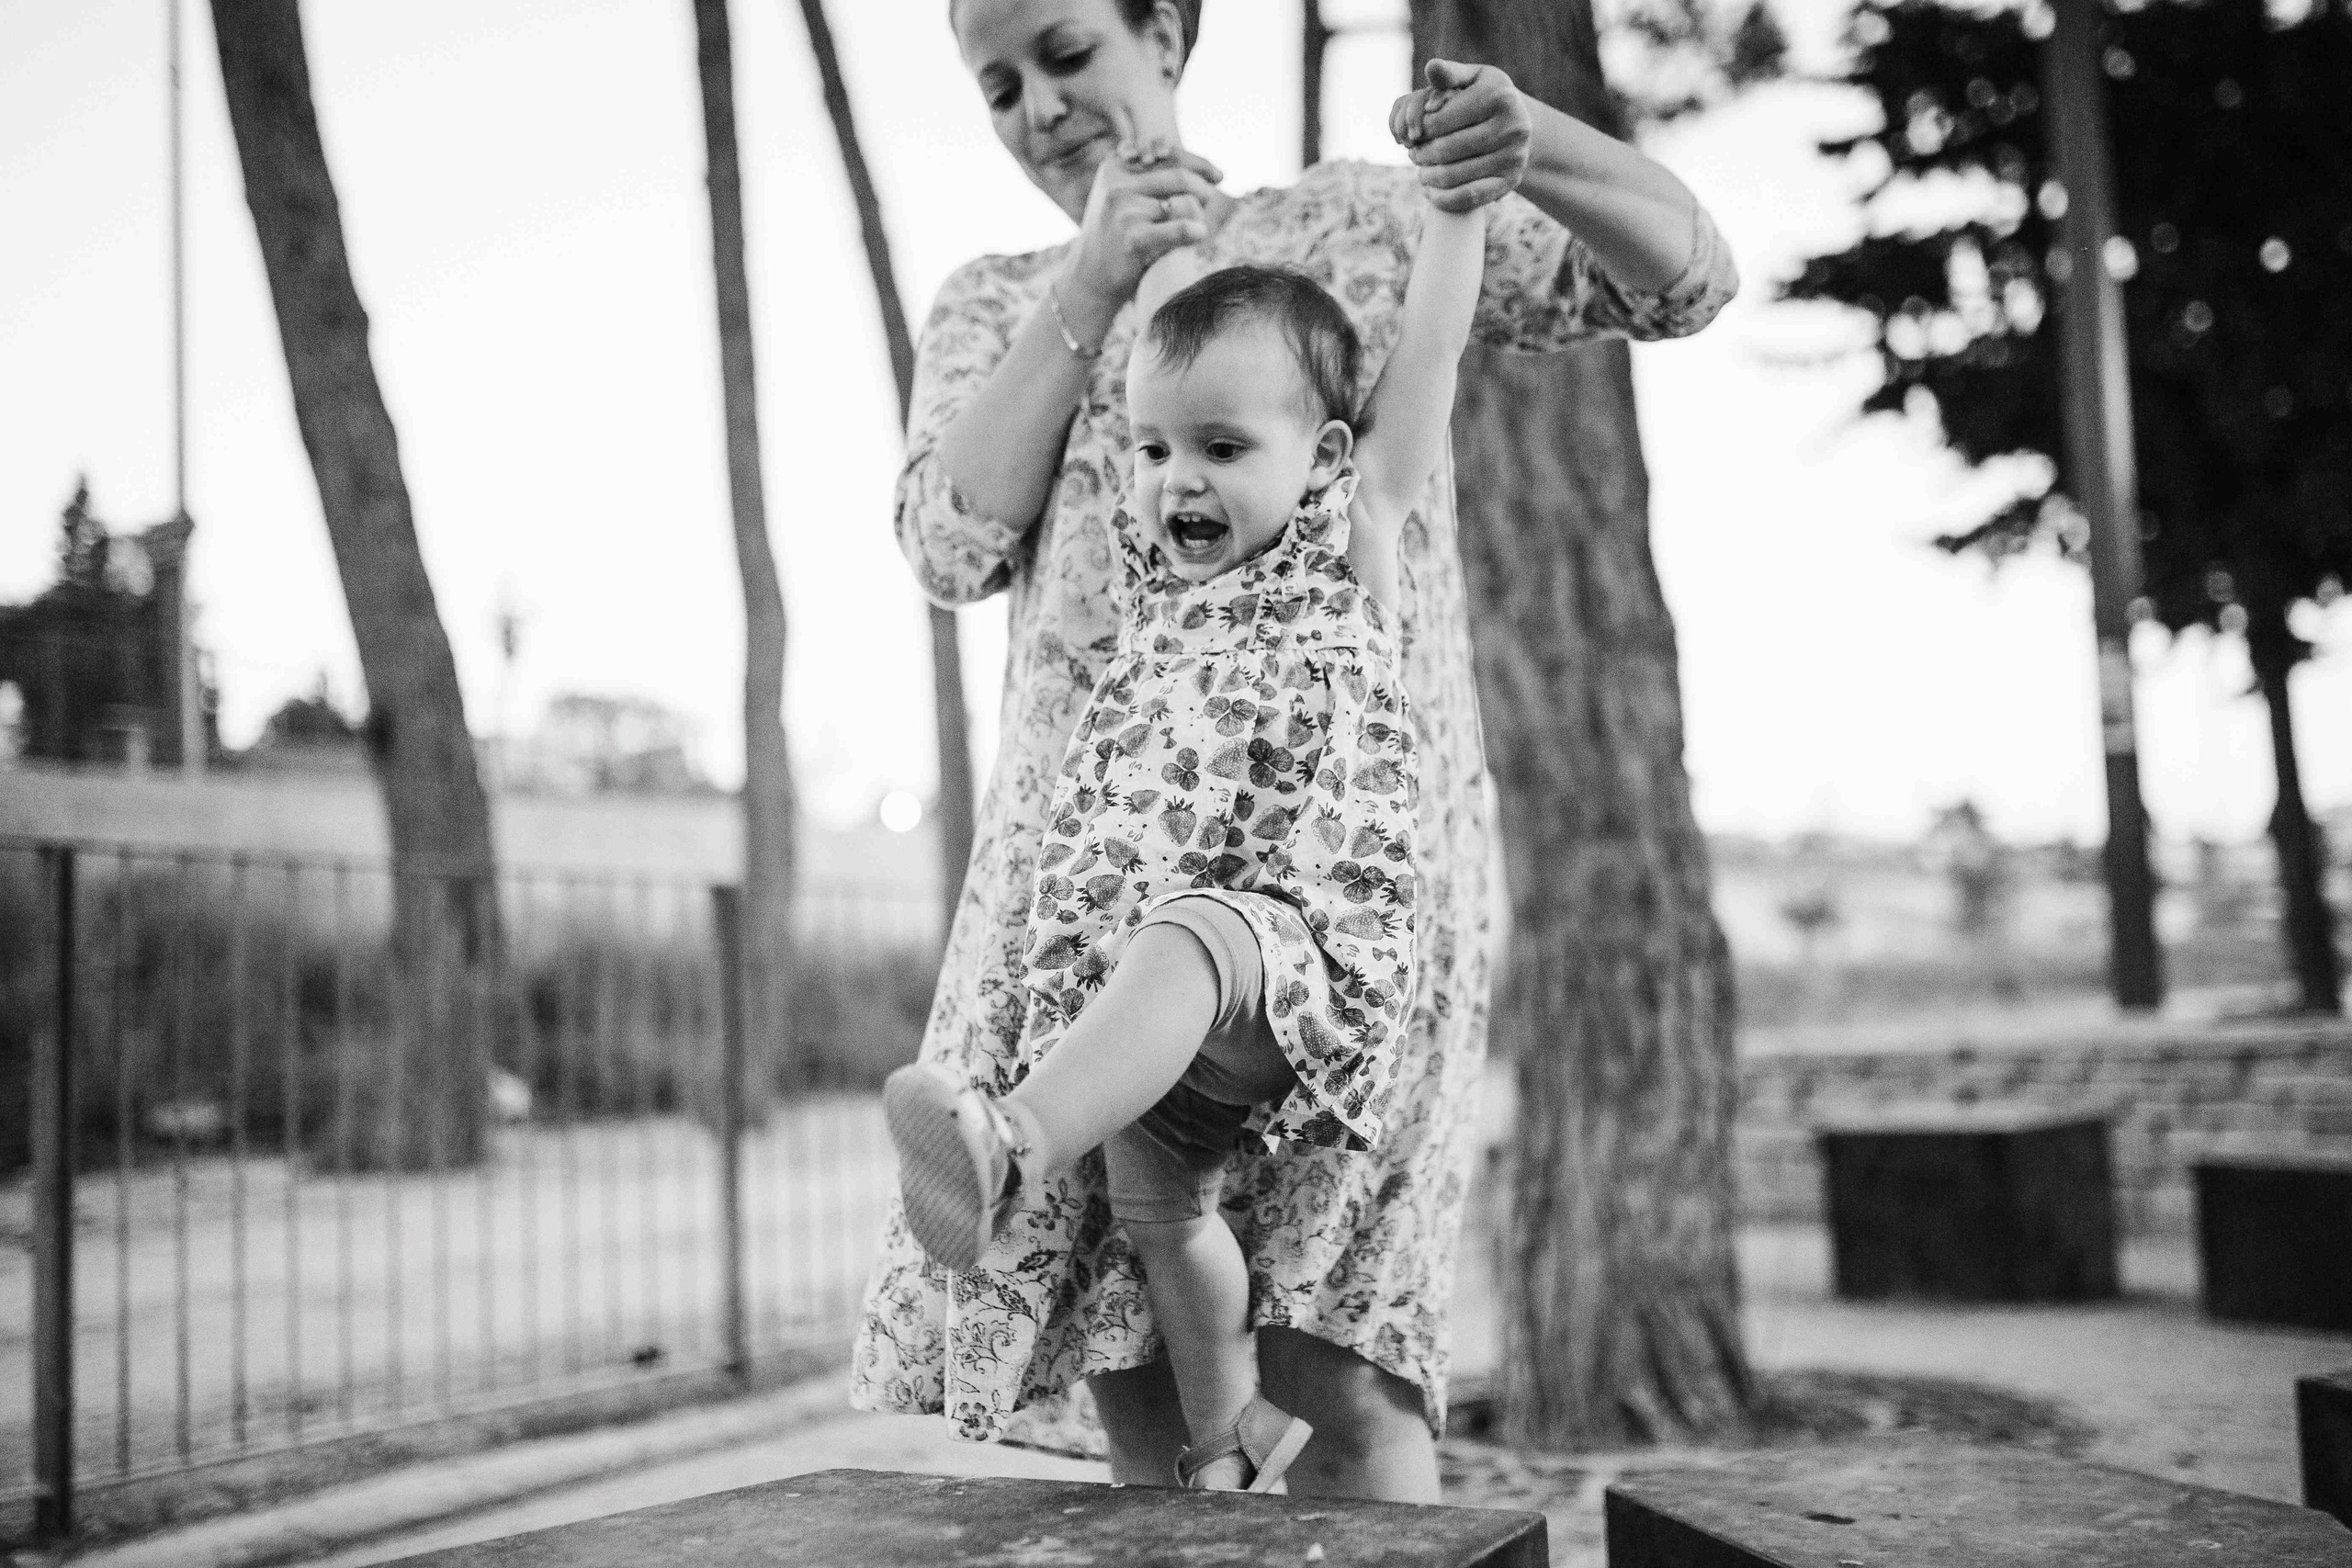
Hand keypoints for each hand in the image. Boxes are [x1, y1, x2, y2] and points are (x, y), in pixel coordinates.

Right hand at [1059, 106, 1223, 336]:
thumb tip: (1202, 169)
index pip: (1165, 153)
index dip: (1197, 162)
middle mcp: (1117, 183)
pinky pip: (1177, 228)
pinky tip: (1201, 233)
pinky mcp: (1132, 237)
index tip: (1218, 175)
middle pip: (1177, 175)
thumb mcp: (1123, 198)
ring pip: (1180, 202)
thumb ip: (1150, 178)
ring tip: (1202, 224)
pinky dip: (1194, 230)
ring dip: (1198, 214)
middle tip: (1214, 199)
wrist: (1090, 278)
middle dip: (1203, 187)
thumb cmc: (1114, 236)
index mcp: (1115, 167)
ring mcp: (1123, 210)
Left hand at [1388, 59, 1530, 211]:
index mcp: (1498, 96)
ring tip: (1421, 170)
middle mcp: (1512, 126)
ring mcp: (1514, 156)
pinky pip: (1468, 197)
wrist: (1520, 125)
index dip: (1418, 130)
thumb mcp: (1473, 79)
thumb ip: (1449, 74)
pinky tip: (1430, 191)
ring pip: (1453, 175)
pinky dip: (1442, 198)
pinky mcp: (1511, 182)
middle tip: (1413, 154)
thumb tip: (1431, 67)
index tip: (1412, 133)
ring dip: (1427, 177)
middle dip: (1421, 154)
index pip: (1439, 120)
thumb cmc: (1486, 97)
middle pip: (1445, 149)